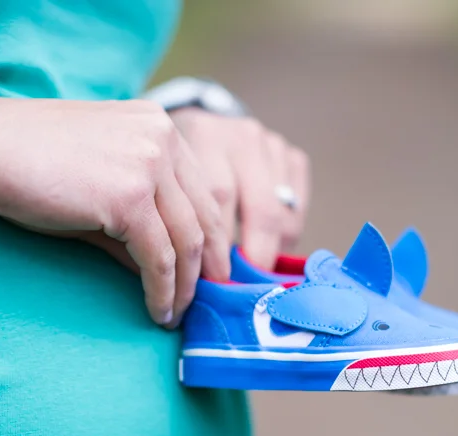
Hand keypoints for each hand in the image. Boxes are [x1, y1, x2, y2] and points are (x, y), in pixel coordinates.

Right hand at [0, 98, 227, 327]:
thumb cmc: (26, 164)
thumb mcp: (99, 184)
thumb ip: (140, 219)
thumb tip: (168, 270)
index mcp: (158, 123)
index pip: (203, 190)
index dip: (212, 236)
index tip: (211, 272)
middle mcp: (162, 137)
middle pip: (205, 215)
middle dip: (209, 266)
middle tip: (210, 301)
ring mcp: (147, 165)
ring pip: (187, 241)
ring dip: (187, 287)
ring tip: (178, 316)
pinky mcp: (128, 198)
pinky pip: (159, 259)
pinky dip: (163, 292)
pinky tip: (159, 313)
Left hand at [170, 108, 310, 268]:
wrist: (196, 124)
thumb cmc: (172, 165)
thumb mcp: (161, 178)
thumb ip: (170, 219)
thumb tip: (182, 282)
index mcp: (203, 135)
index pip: (218, 199)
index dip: (218, 247)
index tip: (213, 283)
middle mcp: (242, 136)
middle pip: (259, 208)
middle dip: (254, 255)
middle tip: (243, 287)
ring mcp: (271, 145)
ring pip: (282, 213)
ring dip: (271, 250)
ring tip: (253, 273)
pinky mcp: (292, 155)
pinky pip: (296, 209)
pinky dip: (285, 236)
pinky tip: (266, 247)